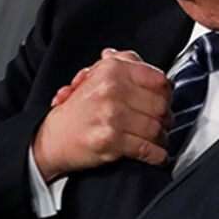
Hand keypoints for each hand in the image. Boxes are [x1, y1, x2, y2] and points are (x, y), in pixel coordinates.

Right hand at [32, 49, 170, 179]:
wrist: (52, 138)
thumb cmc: (77, 110)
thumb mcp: (96, 76)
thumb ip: (122, 63)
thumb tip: (141, 61)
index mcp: (111, 70)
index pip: (158, 80)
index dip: (167, 94)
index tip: (165, 101)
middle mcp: (111, 89)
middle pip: (161, 106)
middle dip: (166, 119)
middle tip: (164, 124)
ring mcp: (111, 115)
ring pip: (156, 129)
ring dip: (161, 139)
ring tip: (158, 140)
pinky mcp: (111, 140)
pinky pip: (147, 149)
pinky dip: (156, 156)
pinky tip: (156, 156)